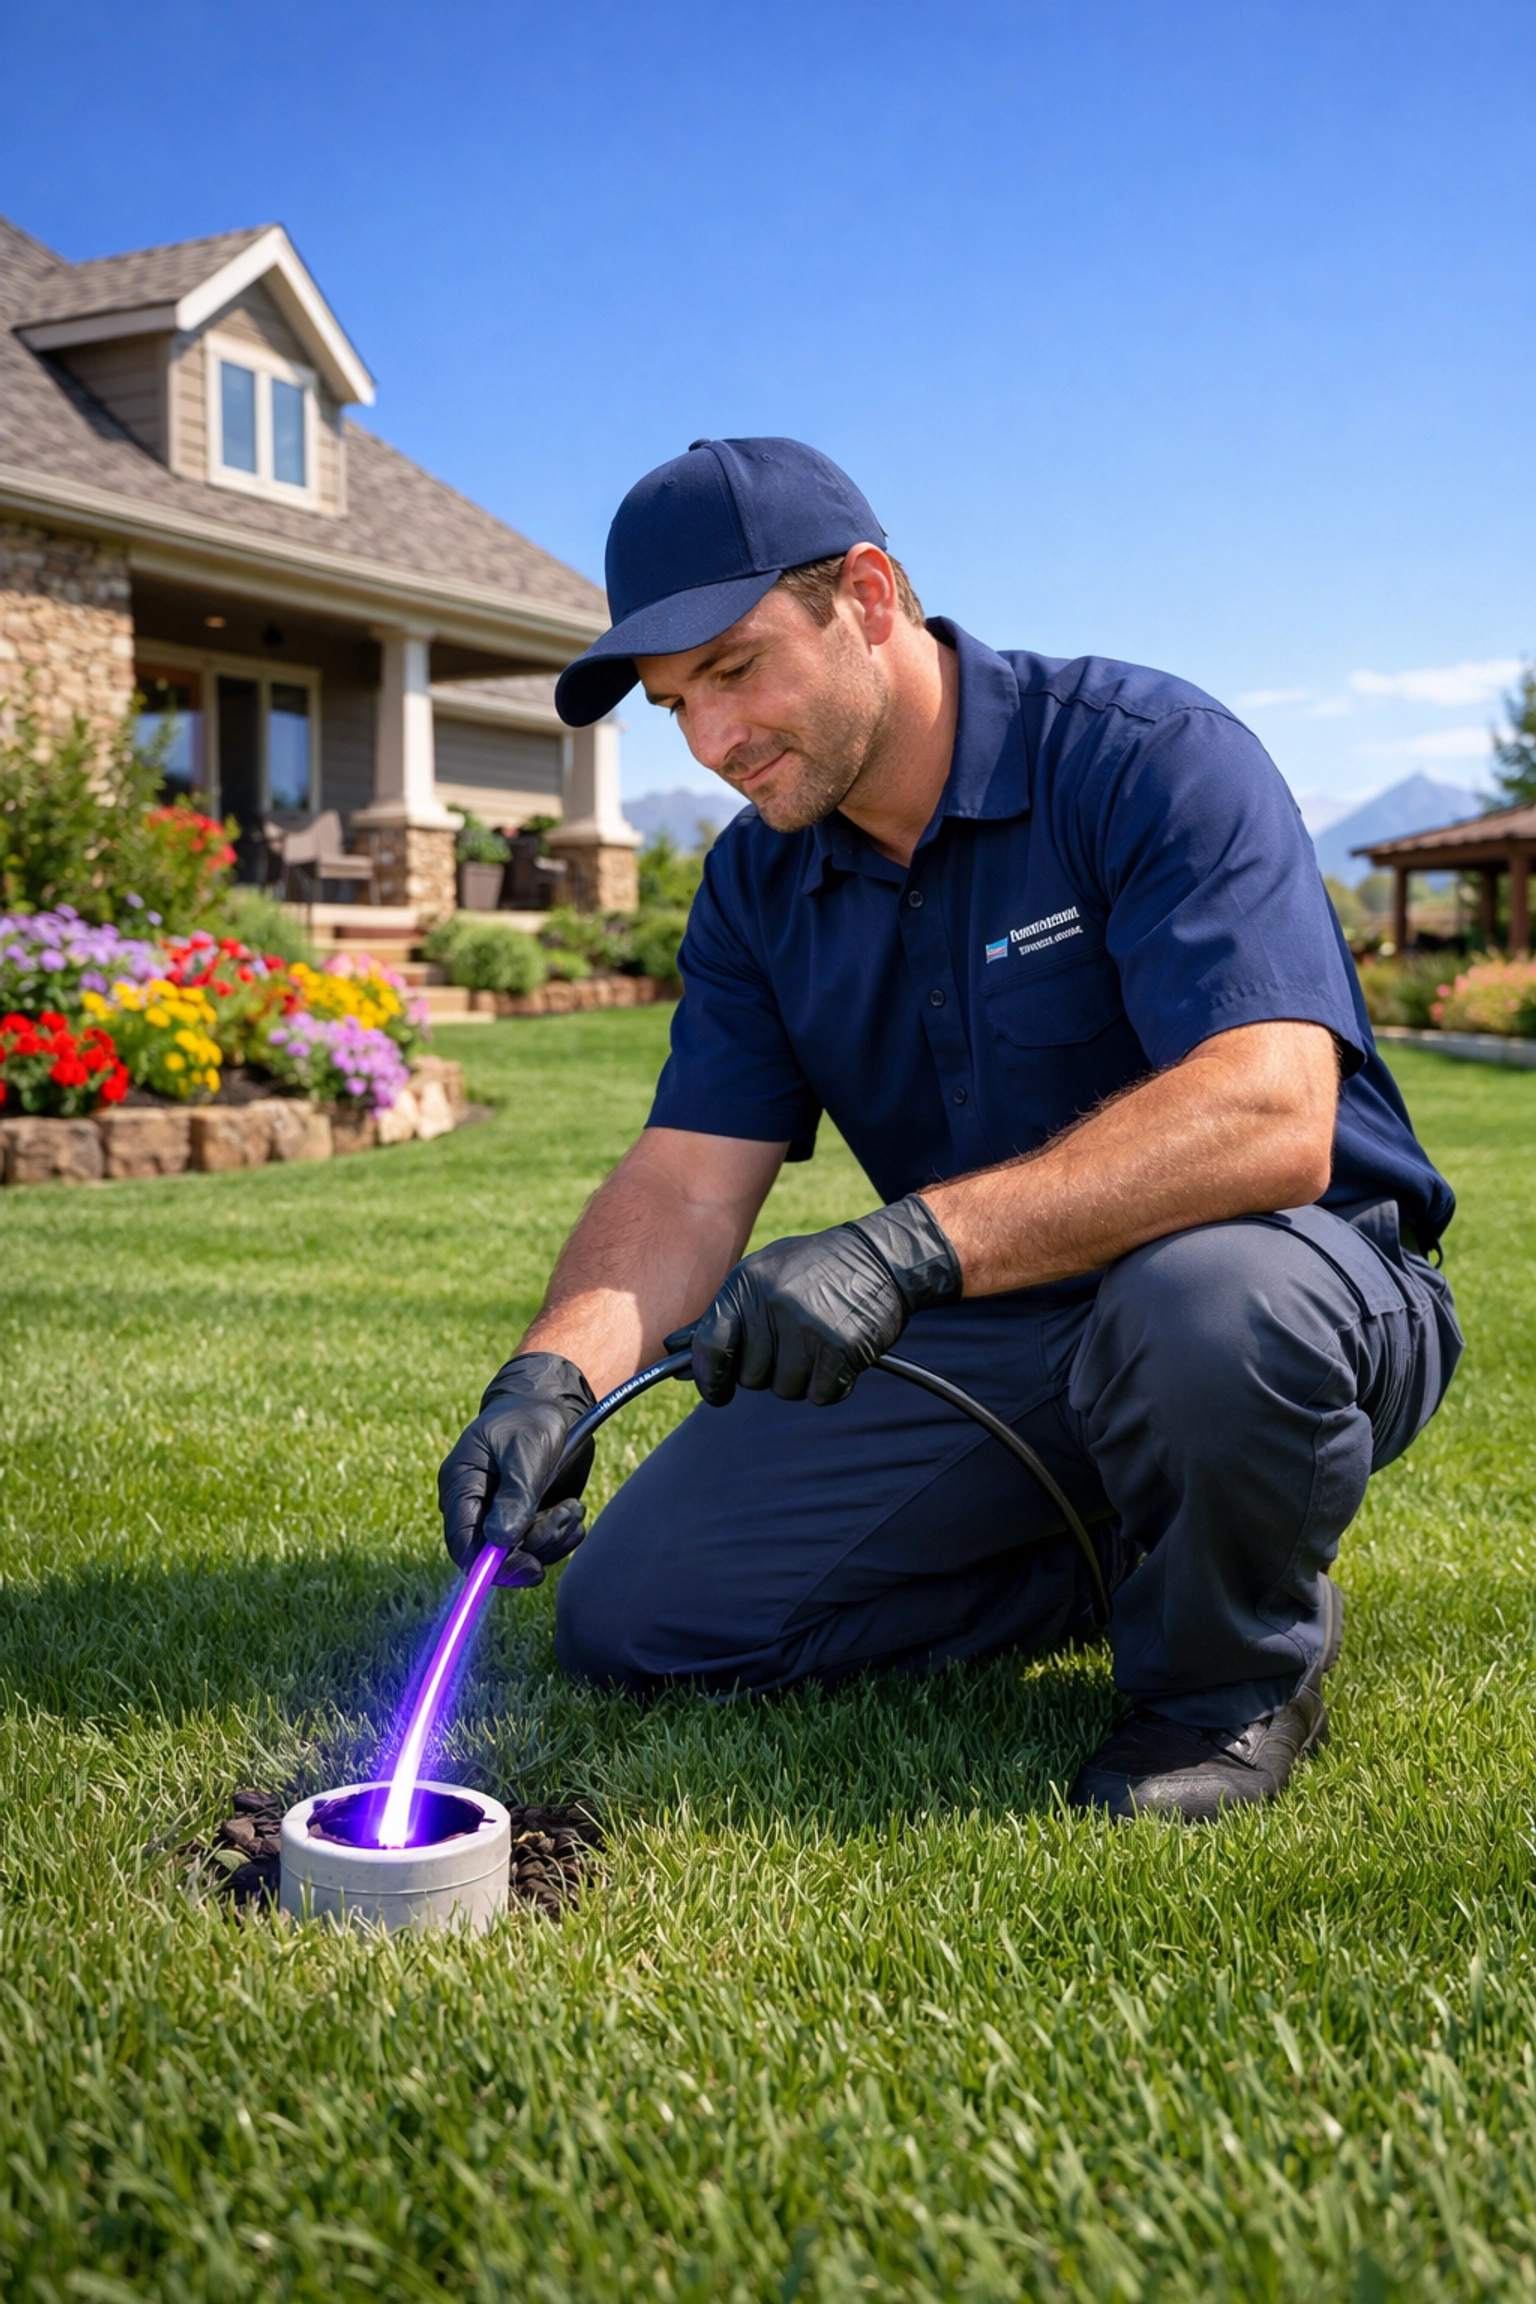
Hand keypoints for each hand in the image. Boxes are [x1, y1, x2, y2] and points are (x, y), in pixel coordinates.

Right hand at [438, 1352, 595, 1585]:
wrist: (555, 1406)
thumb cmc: (531, 1419)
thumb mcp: (525, 1452)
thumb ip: (515, 1496)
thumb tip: (500, 1543)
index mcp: (461, 1486)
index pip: (462, 1543)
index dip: (488, 1566)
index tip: (528, 1567)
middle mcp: (478, 1508)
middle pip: (493, 1559)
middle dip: (532, 1550)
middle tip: (563, 1525)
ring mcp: (503, 1516)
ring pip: (523, 1555)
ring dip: (553, 1538)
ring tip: (572, 1507)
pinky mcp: (528, 1520)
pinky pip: (544, 1547)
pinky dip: (563, 1535)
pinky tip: (573, 1509)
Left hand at [689, 1194, 962, 1406]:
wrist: (881, 1258)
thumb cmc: (815, 1269)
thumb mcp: (762, 1275)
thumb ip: (723, 1314)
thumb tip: (675, 1349)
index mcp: (745, 1284)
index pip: (711, 1346)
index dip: (709, 1378)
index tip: (717, 1392)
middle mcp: (772, 1304)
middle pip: (751, 1377)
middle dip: (770, 1371)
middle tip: (795, 1343)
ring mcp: (807, 1327)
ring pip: (785, 1389)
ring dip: (802, 1378)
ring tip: (819, 1343)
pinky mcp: (840, 1349)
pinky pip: (821, 1395)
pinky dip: (831, 1385)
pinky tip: (841, 1355)